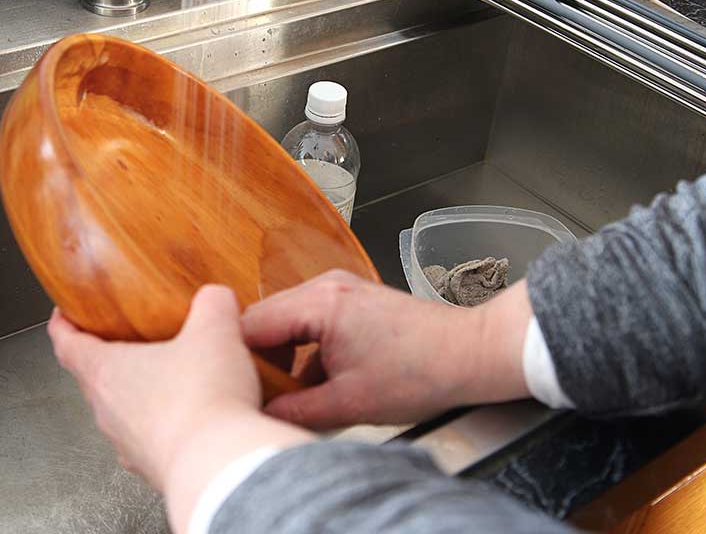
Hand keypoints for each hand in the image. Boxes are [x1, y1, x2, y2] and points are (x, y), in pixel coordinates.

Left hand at [49, 285, 312, 531]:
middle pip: (93, 378)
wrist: (221, 469)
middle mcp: (108, 411)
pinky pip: (151, 441)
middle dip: (107, 358)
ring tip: (168, 379)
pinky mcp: (154, 469)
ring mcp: (128, 445)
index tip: (62, 314)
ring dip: (138, 395)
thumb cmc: (203, 401)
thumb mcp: (215, 330)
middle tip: (124, 341)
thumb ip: (212, 303)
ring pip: (122, 413)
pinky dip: (164, 427)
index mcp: (106, 372)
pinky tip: (193, 419)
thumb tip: (215, 297)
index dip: (62, 325)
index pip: (67, 344)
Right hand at [242, 271, 532, 429]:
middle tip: (259, 394)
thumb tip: (262, 418)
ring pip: (287, 320)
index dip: (236, 358)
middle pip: (265, 318)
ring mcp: (339, 289)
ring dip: (283, 354)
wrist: (471, 354)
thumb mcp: (350, 403)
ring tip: (289, 392)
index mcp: (320, 304)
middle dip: (258, 357)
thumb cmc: (422, 372)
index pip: (251, 324)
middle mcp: (325, 286)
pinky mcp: (352, 300)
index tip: (234, 386)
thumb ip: (297, 410)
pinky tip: (316, 381)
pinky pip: (310, 320)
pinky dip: (305, 349)